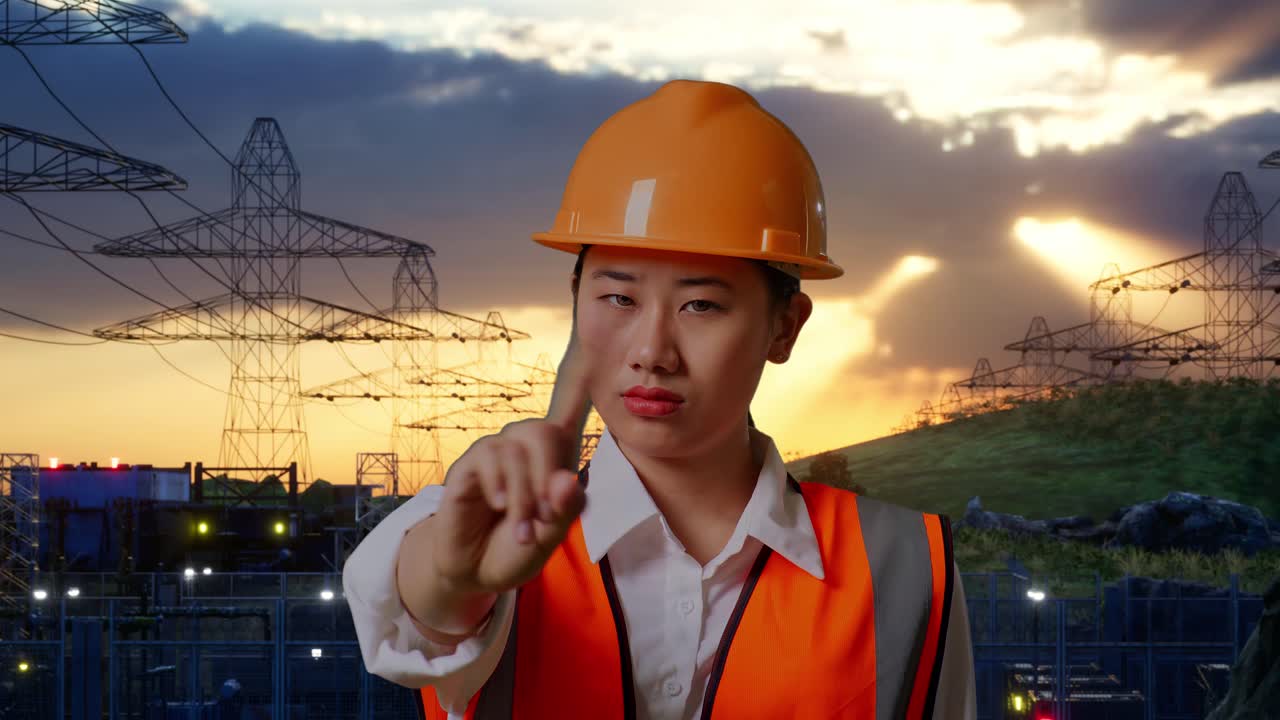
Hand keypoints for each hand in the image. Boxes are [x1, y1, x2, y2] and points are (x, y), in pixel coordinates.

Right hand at [428, 315, 593, 595]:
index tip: (592, 354)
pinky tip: (502, 506)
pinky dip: (502, 486)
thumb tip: (567, 480)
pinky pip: (489, 459)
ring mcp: (494, 453)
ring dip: (526, 496)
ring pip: (517, 451)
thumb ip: (564, 509)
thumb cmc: (519, 546)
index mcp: (553, 457)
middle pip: (543, 431)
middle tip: (547, 518)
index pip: (568, 410)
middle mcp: (523, 446)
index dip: (580, 384)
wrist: (476, 570)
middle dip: (549, 477)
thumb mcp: (550, 536)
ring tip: (524, 530)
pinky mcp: (467, 466)